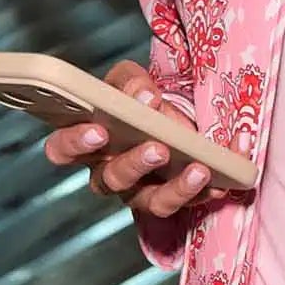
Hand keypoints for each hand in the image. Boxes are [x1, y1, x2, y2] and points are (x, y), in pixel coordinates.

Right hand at [42, 59, 233, 221]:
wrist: (169, 114)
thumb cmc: (138, 99)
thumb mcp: (131, 81)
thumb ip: (130, 82)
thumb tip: (144, 95)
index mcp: (88, 143)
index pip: (62, 150)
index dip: (76, 144)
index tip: (99, 130)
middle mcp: (108, 172)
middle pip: (111, 180)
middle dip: (135, 165)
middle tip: (158, 149)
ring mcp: (139, 192)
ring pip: (151, 202)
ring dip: (176, 188)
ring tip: (199, 168)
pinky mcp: (170, 198)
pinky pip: (187, 203)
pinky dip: (207, 190)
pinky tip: (223, 180)